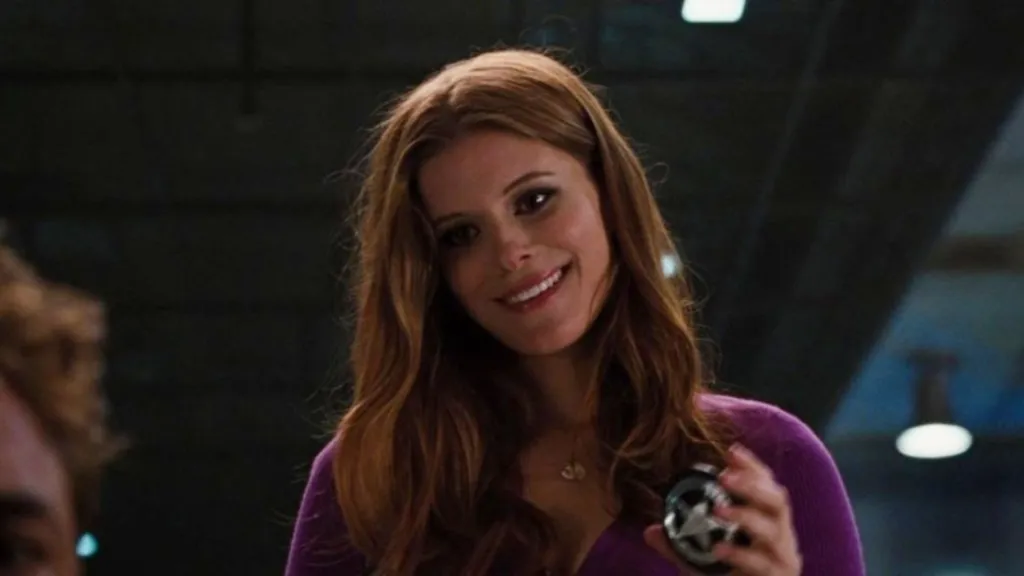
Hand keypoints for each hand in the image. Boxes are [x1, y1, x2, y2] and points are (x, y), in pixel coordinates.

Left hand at [643, 444, 801, 574]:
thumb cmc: (736, 575)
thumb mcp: (707, 555)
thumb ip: (681, 543)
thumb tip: (651, 530)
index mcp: (769, 520)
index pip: (767, 485)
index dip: (752, 467)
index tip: (731, 451)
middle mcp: (781, 535)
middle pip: (776, 501)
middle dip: (751, 485)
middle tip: (724, 477)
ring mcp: (783, 558)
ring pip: (771, 531)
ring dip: (744, 515)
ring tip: (717, 509)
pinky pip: (760, 564)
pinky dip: (739, 554)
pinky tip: (718, 548)